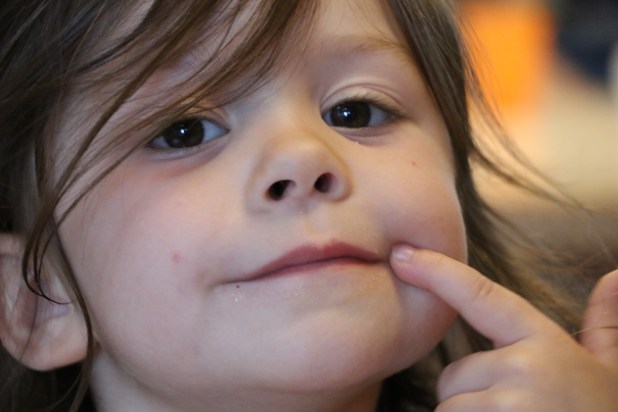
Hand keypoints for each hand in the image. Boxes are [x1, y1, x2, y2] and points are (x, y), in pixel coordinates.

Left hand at [390, 245, 617, 410]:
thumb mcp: (611, 372)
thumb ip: (603, 325)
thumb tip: (613, 276)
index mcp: (544, 342)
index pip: (479, 294)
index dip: (436, 271)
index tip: (401, 255)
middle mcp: (522, 368)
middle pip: (452, 376)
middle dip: (469, 397)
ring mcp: (507, 406)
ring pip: (449, 409)